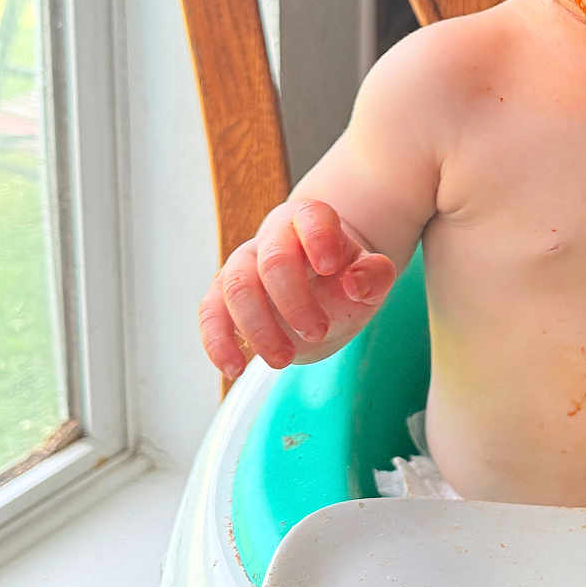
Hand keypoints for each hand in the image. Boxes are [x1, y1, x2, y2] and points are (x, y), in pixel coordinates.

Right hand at [199, 199, 396, 379]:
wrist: (320, 294)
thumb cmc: (345, 279)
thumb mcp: (372, 277)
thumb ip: (374, 275)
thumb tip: (355, 284)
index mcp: (311, 222)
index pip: (310, 217)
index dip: (318, 238)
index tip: (331, 267)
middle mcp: (272, 238)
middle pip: (272, 259)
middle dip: (293, 300)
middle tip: (319, 332)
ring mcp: (243, 266)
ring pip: (236, 286)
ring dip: (258, 327)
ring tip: (283, 360)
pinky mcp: (222, 297)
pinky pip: (210, 314)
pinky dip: (218, 342)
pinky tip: (235, 368)